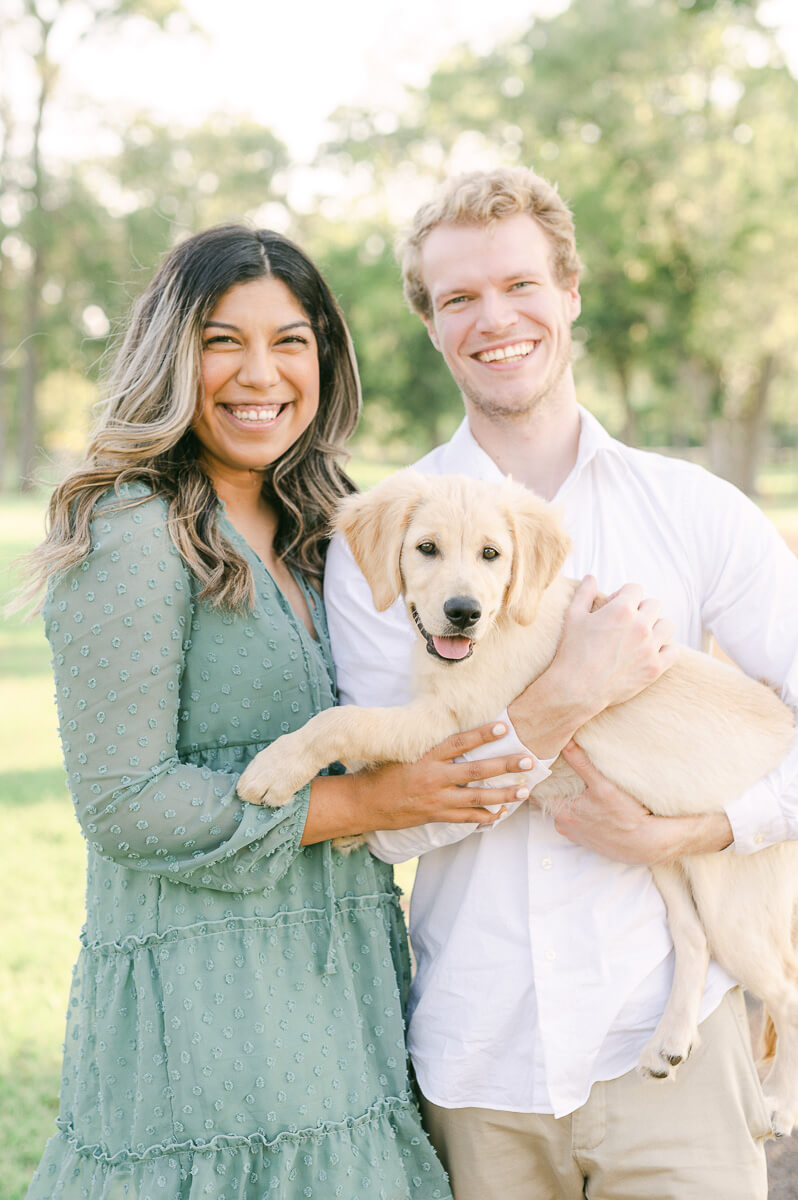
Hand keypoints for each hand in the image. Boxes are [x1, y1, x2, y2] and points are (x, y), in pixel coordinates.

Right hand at [352, 721, 536, 830]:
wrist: (364, 802)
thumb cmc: (382, 772)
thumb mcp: (402, 751)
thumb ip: (427, 745)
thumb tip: (452, 733)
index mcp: (425, 756)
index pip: (458, 743)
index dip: (481, 735)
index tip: (502, 729)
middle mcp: (434, 777)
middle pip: (476, 770)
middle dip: (505, 766)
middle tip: (528, 761)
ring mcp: (436, 799)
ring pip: (477, 797)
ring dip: (503, 794)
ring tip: (524, 790)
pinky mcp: (435, 815)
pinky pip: (465, 817)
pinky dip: (483, 816)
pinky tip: (500, 813)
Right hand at [555, 576, 677, 712]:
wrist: (576, 688)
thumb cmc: (572, 651)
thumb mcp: (573, 617)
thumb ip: (584, 593)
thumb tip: (591, 577)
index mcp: (622, 609)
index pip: (636, 588)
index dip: (624, 595)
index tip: (615, 606)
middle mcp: (641, 625)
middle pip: (654, 604)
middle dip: (641, 609)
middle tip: (627, 622)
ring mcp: (650, 647)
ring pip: (667, 625)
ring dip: (656, 627)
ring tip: (641, 636)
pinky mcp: (655, 668)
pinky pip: (673, 651)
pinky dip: (665, 649)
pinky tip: (650, 652)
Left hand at [555, 741, 732, 863]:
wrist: (646, 844)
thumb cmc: (625, 817)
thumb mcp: (603, 786)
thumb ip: (581, 762)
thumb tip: (565, 741)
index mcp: (562, 813)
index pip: (542, 790)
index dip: (545, 776)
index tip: (549, 764)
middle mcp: (564, 826)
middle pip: (553, 799)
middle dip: (558, 786)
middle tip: (565, 769)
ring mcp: (575, 834)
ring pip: (566, 811)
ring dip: (571, 799)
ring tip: (581, 784)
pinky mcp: (588, 840)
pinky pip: (578, 821)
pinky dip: (582, 811)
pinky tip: (593, 803)